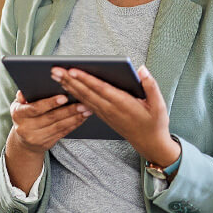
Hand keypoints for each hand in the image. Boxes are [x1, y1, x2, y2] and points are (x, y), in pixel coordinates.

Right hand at [7, 91, 91, 155]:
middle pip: (51, 118)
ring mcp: (36, 138)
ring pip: (59, 126)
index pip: (35, 108)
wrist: (24, 141)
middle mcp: (25, 128)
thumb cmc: (24, 116)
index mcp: (18, 114)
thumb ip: (22, 98)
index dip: (50, 103)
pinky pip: (63, 133)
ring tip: (86, 109)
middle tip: (82, 103)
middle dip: (69, 110)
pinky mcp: (47, 144)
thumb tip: (23, 92)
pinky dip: (74, 124)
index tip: (64, 97)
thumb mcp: (19, 105)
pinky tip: (82, 118)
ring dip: (75, 117)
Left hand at [52, 65, 179, 166]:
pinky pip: (85, 104)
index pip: (100, 89)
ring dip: (68, 86)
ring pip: (83, 98)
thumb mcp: (159, 104)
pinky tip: (65, 87)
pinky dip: (74, 95)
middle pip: (86, 92)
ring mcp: (105, 113)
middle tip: (54, 70)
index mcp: (123, 104)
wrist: (150, 143)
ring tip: (55, 76)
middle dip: (69, 80)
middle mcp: (110, 109)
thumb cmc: (155, 122)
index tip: (72, 70)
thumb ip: (150, 85)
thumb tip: (141, 69)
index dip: (86, 79)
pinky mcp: (102, 116)